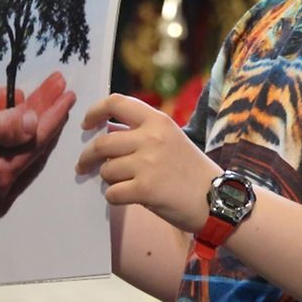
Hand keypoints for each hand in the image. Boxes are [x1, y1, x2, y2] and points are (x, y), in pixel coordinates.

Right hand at [0, 71, 75, 217]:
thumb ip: (7, 120)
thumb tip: (34, 118)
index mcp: (0, 170)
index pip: (38, 135)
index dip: (54, 111)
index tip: (66, 91)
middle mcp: (5, 187)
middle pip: (38, 144)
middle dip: (50, 115)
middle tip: (62, 93)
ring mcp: (1, 195)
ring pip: (32, 155)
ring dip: (42, 128)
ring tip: (52, 104)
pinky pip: (21, 164)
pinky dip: (28, 145)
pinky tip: (33, 127)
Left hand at [76, 94, 220, 234]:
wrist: (217, 198)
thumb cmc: (192, 170)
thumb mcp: (171, 138)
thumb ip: (143, 134)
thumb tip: (105, 139)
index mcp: (158, 120)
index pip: (116, 103)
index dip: (94, 112)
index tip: (86, 125)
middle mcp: (151, 137)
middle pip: (102, 143)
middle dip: (87, 157)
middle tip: (84, 166)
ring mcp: (147, 163)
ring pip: (106, 171)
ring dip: (109, 180)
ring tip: (124, 184)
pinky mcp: (145, 189)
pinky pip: (112, 193)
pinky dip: (115, 198)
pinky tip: (129, 197)